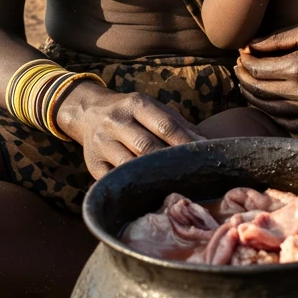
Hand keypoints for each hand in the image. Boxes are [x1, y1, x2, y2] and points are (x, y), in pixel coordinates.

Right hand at [55, 83, 202, 179]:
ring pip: (129, 166)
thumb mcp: (153, 109)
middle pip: (147, 147)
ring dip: (151, 178)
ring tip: (173, 187)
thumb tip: (209, 144)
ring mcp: (102, 144)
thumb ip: (179, 125)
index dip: (186, 143)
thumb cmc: (131, 113)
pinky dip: (132, 187)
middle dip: (170, 163)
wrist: (88, 112)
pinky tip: (148, 193)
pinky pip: (115, 180)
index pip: (165, 126)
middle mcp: (116, 121)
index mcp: (136, 104)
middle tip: (192, 177)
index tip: (204, 157)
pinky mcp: (93, 164)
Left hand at [236, 21, 297, 131]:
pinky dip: (273, 114)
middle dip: (244, 77)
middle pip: (259, 90)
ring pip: (269, 109)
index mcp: (297, 68)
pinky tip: (268, 103)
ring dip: (253, 96)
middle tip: (240, 67)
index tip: (242, 52)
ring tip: (248, 83)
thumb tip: (248, 45)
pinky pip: (288, 124)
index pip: (256, 69)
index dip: (244, 60)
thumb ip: (276, 39)